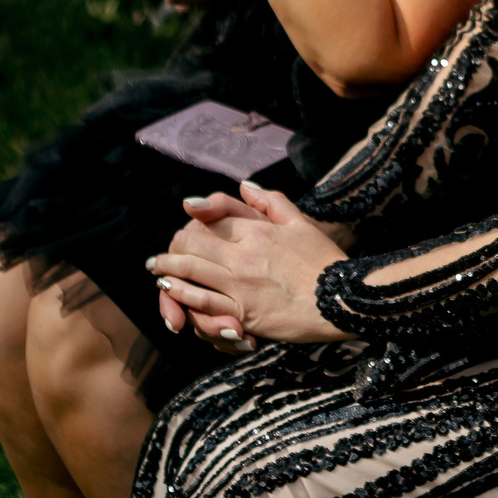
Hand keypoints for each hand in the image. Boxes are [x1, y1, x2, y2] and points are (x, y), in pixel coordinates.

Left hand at [146, 186, 354, 346]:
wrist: (340, 301)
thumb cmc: (324, 261)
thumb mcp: (301, 223)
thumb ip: (271, 202)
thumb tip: (245, 185)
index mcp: (257, 230)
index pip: (211, 218)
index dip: (192, 220)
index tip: (184, 225)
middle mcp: (243, 254)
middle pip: (192, 242)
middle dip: (174, 246)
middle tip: (163, 253)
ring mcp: (240, 284)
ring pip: (190, 270)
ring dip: (168, 268)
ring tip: (157, 269)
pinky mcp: (242, 312)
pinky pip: (201, 301)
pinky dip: (180, 293)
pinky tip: (169, 290)